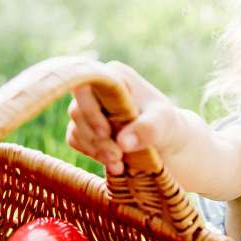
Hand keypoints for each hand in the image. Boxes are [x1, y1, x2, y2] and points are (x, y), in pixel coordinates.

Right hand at [66, 61, 181, 174]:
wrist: (163, 138)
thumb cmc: (164, 122)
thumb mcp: (163, 123)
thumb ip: (146, 129)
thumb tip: (123, 143)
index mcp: (114, 76)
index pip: (87, 85)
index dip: (90, 110)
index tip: (106, 133)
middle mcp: (96, 88)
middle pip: (78, 111)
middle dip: (97, 138)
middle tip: (117, 156)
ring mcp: (88, 106)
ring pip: (76, 128)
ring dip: (95, 149)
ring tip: (118, 164)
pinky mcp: (84, 125)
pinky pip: (75, 140)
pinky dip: (92, 153)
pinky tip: (112, 162)